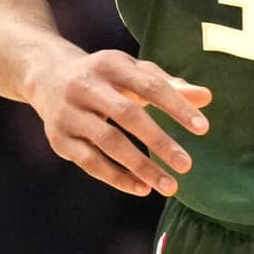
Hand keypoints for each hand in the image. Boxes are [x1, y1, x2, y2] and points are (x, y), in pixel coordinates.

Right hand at [24, 47, 211, 199]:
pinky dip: (117, 177)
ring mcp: (69, 113)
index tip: (203, 128)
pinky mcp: (59, 138)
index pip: (149, 85)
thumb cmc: (105, 77)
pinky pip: (90, 162)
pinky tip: (142, 188)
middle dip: (159, 141)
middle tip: (187, 165)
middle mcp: (86, 86)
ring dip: (141, 166)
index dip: (176, 106)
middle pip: (127, 115)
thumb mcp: (133, 73)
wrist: (46, 77)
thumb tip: (207, 97)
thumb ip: (169, 85)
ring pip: (108, 142)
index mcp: (111, 64)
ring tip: (169, 186)